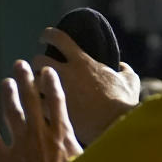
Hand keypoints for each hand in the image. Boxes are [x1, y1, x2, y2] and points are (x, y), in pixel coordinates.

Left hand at [0, 61, 81, 161]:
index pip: (58, 102)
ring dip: (8, 95)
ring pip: (12, 113)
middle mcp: (40, 134)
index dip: (52, 85)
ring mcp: (21, 145)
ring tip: (5, 82)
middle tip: (20, 65)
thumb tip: (110, 146)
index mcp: (63, 134)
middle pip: (32, 100)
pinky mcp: (5, 160)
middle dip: (25, 80)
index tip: (48, 72)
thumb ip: (91, 151)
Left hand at [33, 28, 139, 145]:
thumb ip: (125, 70)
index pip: (59, 38)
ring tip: (33, 90)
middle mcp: (67, 73)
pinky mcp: (52, 113)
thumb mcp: (130, 81)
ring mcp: (58, 93)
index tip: (45, 37)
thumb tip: (121, 67)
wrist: (114, 127)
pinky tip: (35, 110)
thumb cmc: (124, 104)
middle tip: (38, 69)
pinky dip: (33, 106)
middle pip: (39, 60)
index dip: (48, 34)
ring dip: (31, 85)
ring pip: (32, 82)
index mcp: (83, 62)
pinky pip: (33, 104)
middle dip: (36, 64)